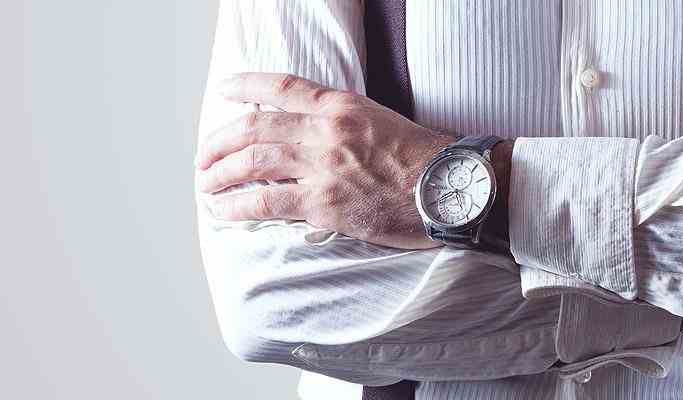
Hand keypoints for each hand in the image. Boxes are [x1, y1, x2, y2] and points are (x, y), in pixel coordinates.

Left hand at [195, 73, 455, 248]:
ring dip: (219, 174)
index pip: (281, 87)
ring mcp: (322, 166)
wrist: (451, 189)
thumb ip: (345, 124)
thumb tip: (314, 135)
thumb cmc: (426, 161)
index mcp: (341, 106)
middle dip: (219, 142)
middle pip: (253, 128)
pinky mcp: (323, 203)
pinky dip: (236, 206)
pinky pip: (264, 202)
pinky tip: (223, 211)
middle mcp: (326, 131)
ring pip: (251, 163)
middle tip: (205, 156)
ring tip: (206, 184)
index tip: (225, 91)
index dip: (245, 87)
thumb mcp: (384, 122)